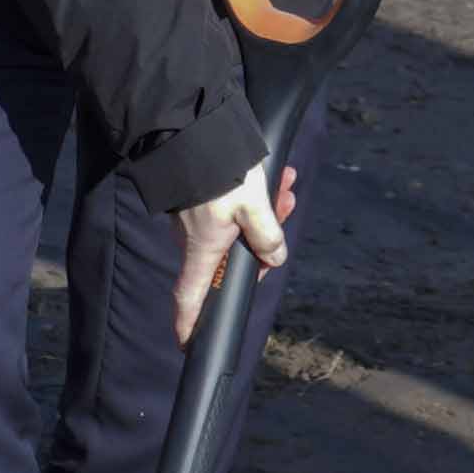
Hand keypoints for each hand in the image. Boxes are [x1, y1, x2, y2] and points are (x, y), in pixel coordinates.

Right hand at [166, 161, 300, 345]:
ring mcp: (195, 218)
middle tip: (285, 209)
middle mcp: (195, 239)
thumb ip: (267, 236)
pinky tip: (276, 176)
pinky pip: (233, 206)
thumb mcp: (254, 207)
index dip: (188, 324)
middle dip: (265, 241)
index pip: (190, 298)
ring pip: (238, 226)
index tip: (187, 343)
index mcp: (204, 250)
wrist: (193, 128)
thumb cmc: (221, 173)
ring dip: (266, 211)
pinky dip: (255, 196)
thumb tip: (275, 257)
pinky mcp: (199, 197)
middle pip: (232, 256)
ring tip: (286, 185)